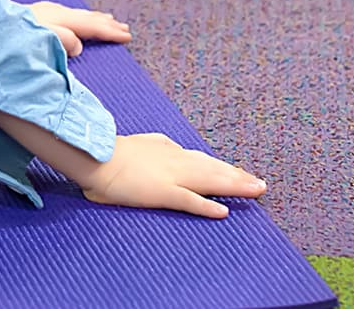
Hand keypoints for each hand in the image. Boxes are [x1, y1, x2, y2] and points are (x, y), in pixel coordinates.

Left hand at [28, 1, 130, 55]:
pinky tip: (74, 17)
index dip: (110, 32)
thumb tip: (79, 46)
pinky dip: (77, 16)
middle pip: (86, 17)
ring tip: (106, 19)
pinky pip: (65, 13)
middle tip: (124, 29)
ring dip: (92, 18)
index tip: (128, 37)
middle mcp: (52, 12)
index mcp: (58, 19)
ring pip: (75, 13)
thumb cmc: (11, 41)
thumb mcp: (40, 43)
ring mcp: (42, 11)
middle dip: (106, 23)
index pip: (91, 26)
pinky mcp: (33, 13)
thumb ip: (63, 41)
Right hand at [80, 133, 267, 217]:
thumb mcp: (137, 143)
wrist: (94, 156)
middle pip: (212, 168)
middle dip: (238, 176)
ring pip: (209, 181)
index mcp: (166, 149)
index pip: (201, 158)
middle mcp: (173, 160)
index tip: (238, 172)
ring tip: (256, 191)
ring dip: (234, 186)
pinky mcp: (162, 191)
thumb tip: (166, 146)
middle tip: (259, 183)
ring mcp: (170, 176)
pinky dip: (207, 206)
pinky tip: (223, 212)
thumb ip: (153, 146)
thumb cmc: (107, 152)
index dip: (222, 167)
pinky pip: (189, 200)